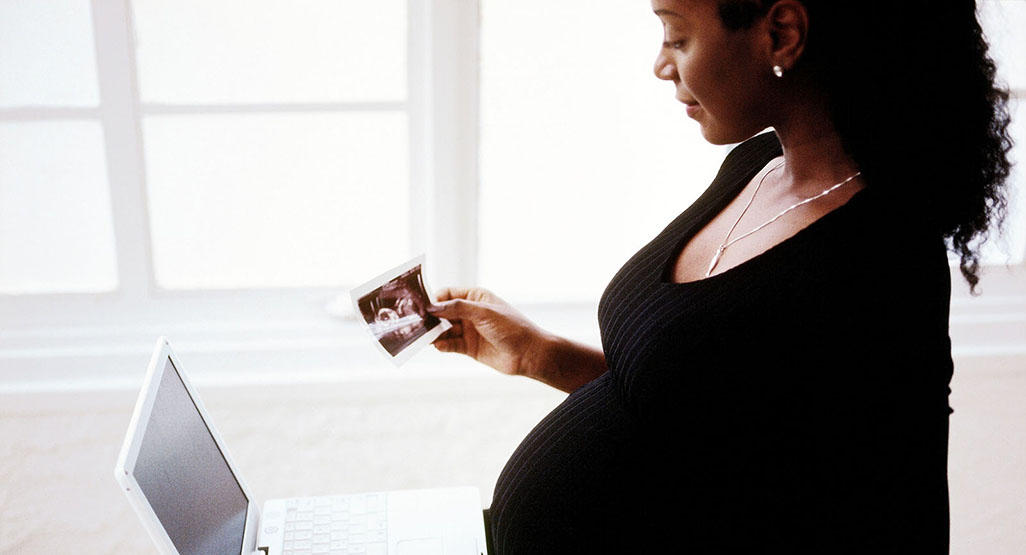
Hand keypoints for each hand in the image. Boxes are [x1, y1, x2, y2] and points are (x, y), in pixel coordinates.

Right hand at [429, 287, 551, 377]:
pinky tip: (438, 346)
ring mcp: (470, 330)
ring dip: (434, 333)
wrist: (529, 354)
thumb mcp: (484, 313)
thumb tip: (433, 307)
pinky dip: (443, 345)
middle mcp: (471, 313)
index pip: (449, 294)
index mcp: (476, 297)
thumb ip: (457, 308)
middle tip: (416, 323)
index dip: (435, 299)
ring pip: (445, 330)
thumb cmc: (512, 327)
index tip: (422, 305)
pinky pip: (450, 345)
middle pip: (443, 313)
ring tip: (424, 337)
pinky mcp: (469, 348)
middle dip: (431, 317)